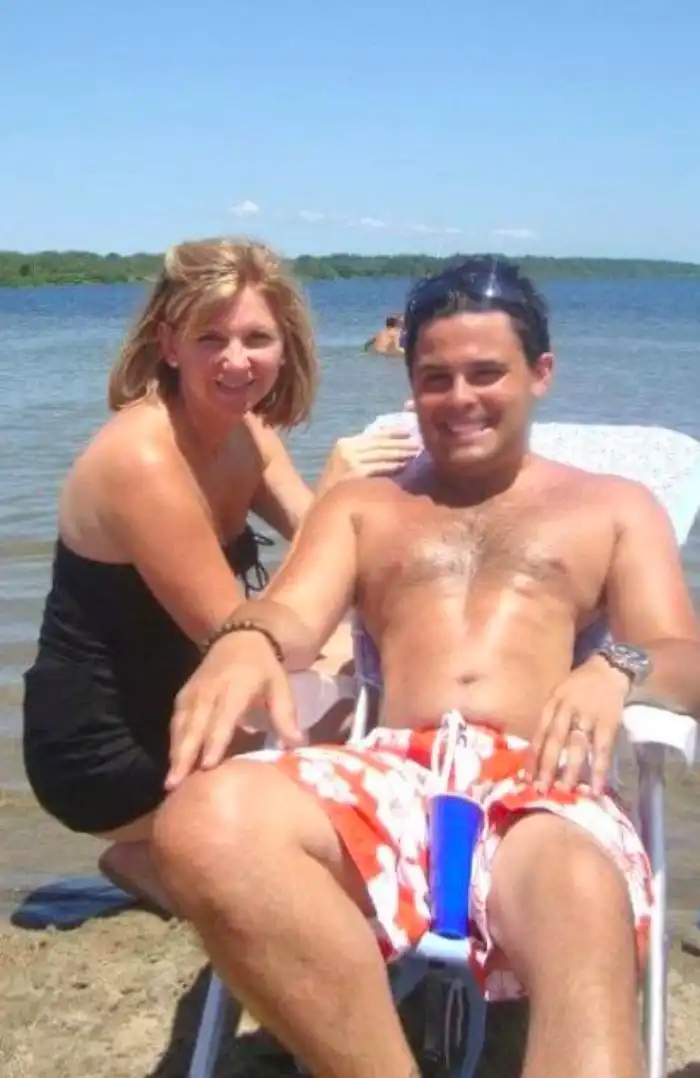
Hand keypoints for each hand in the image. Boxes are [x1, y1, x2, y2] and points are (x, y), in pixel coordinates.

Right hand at [166, 632, 301, 789]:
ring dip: (175, 754)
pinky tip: (174, 765)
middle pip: (194, 726)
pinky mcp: (183, 696)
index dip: (215, 742)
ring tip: (171, 783)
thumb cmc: (263, 668)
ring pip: (181, 726)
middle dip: (185, 756)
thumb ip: (285, 715)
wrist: (238, 640)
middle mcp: (209, 691)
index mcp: (235, 688)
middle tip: (175, 784)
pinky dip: (174, 743)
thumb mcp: (280, 685)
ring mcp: (193, 693)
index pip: (223, 718)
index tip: (208, 766)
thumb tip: (298, 745)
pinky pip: (176, 722)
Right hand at [321, 427, 421, 485]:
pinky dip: (393, 465)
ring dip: (401, 452)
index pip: (375, 433)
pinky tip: (405, 465)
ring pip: (381, 453)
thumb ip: (366, 454)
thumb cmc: (338, 489)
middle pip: (380, 441)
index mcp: (345, 443)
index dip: (395, 431)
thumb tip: (394, 445)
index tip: (413, 429)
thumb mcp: (347, 465)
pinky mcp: (354, 473)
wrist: (319, 508)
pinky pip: (378, 467)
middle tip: (421, 440)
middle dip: (402, 441)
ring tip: (417, 451)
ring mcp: (349, 460)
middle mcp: (346, 448)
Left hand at [529, 656, 629, 795]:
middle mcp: (567, 709)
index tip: (527, 779)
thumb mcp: (559, 694)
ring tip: (564, 791)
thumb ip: (550, 718)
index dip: (533, 757)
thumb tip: (538, 750)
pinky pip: (602, 750)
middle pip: (555, 741)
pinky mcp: (608, 723)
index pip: (540, 733)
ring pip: (576, 747)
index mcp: (553, 703)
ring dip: (570, 771)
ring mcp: (588, 716)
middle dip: (547, 767)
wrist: (610, 668)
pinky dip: (599, 770)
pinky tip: (597, 787)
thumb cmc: (581, 685)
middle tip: (541, 790)